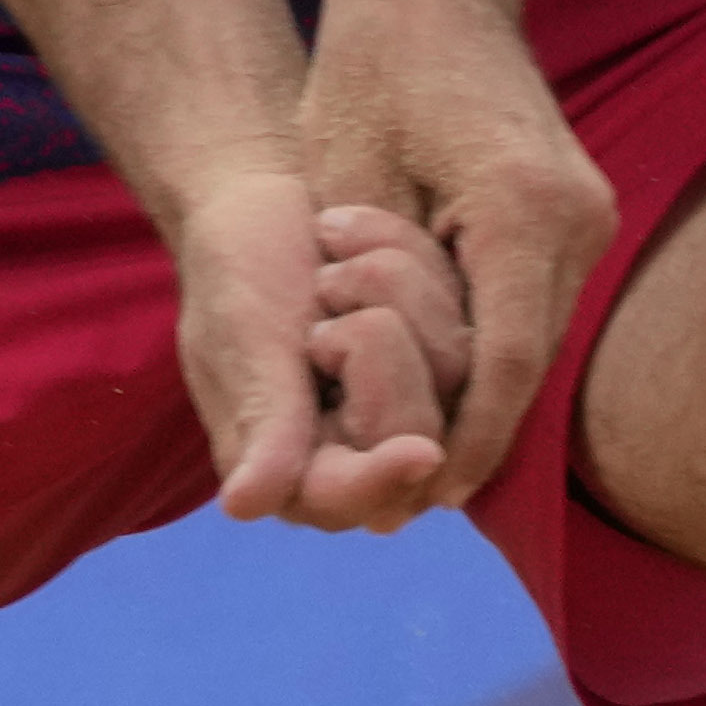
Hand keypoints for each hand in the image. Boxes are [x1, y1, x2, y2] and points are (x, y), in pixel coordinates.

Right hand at [174, 165, 455, 533]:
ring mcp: (419, 406)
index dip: (385, 477)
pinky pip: (472, 314)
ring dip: (392, 285)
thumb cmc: (234, 274)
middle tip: (318, 297)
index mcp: (296, 472)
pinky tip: (366, 248)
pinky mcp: (453, 357)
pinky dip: (417, 262)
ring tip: (334, 262)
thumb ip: (264, 422)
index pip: (350, 497)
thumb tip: (245, 505)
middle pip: (416, 428)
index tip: (421, 451)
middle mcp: (366, 454)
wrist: (259, 200)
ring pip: (454, 367)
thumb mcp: (244, 344)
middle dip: (369, 339)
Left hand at [303, 0, 616, 507]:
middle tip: (407, 480)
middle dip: (468, 421)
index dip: (467, 440)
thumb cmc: (369, 64)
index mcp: (527, 214)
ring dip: (474, 377)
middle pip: (529, 360)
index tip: (427, 494)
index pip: (507, 367)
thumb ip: (380, 292)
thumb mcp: (350, 183)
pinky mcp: (576, 207)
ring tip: (408, 427)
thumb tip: (392, 394)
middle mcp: (580, 219)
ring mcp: (588, 212)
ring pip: (536, 335)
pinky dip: (488, 334)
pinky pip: (535, 299)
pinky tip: (434, 363)